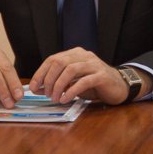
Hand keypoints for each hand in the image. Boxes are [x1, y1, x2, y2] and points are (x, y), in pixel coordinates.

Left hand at [28, 48, 152, 104]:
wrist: (119, 86)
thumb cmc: (94, 84)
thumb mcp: (74, 82)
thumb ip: (58, 83)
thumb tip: (38, 88)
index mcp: (75, 54)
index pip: (53, 59)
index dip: (40, 73)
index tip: (33, 87)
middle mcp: (84, 56)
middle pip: (60, 62)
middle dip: (49, 79)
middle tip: (46, 94)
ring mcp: (94, 64)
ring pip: (70, 70)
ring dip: (59, 85)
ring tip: (55, 98)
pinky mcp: (102, 75)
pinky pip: (84, 81)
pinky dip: (71, 91)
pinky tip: (66, 99)